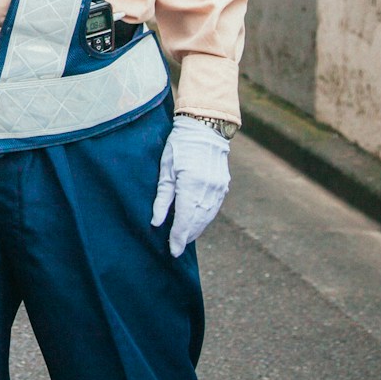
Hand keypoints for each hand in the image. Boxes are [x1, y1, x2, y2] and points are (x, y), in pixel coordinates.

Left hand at [151, 116, 230, 255]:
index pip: (184, 219)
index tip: (173, 250)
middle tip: (175, 248)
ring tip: (185, 238)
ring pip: (207, 217)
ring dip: (196, 229)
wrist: (205, 128)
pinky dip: (205, 218)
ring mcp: (219, 188)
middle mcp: (208, 190)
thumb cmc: (180, 146)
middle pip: (197, 221)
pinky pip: (214, 208)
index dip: (178, 237)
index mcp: (191, 185)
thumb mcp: (166, 169)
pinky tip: (197, 222)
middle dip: (186, 237)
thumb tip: (156, 222)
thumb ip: (162, 198)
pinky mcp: (223, 185)